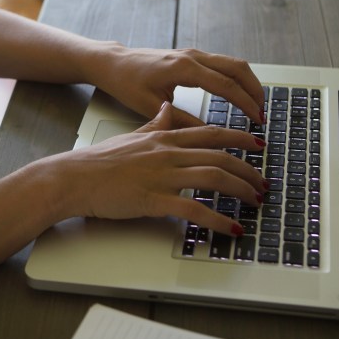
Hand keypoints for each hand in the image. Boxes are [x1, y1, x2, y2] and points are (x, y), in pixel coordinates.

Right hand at [38, 102, 266, 235]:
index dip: (239, 138)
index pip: (211, 133)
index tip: (258, 144)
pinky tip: (232, 228)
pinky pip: (194, 210)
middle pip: (220, 157)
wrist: (73, 177)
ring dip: (241, 191)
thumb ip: (155, 124)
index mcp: (164, 137)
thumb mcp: (132, 134)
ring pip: (214, 179)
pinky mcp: (154, 200)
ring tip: (256, 202)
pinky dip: (218, 220)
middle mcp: (168, 153)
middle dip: (248, 169)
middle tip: (264, 182)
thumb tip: (167, 109)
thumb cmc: (99, 161)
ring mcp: (162, 176)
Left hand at [90, 45, 266, 125]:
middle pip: (237, 68)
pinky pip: (223, 64)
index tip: (257, 120)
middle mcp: (192, 56)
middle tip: (263, 114)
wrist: (113, 63)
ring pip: (233, 63)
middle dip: (255, 90)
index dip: (245, 103)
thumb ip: (179, 120)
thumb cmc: (125, 82)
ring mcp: (193, 53)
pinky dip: (237, 78)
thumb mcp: (149, 106)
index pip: (225, 85)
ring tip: (257, 106)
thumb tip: (207, 135)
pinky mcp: (192, 56)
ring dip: (249, 83)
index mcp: (183, 68)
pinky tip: (240, 94)